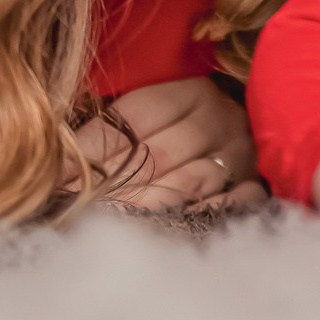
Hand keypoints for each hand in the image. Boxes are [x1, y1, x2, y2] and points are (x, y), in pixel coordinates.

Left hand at [66, 77, 261, 214]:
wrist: (260, 129)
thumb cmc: (186, 126)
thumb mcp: (158, 110)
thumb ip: (117, 123)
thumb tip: (61, 146)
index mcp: (192, 91)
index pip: (134, 117)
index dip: (91, 145)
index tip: (59, 173)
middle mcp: (220, 119)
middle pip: (157, 153)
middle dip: (109, 183)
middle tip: (74, 205)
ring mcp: (242, 155)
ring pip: (188, 182)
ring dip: (143, 205)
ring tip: (107, 221)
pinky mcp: (257, 186)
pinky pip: (229, 205)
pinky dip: (196, 218)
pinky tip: (165, 229)